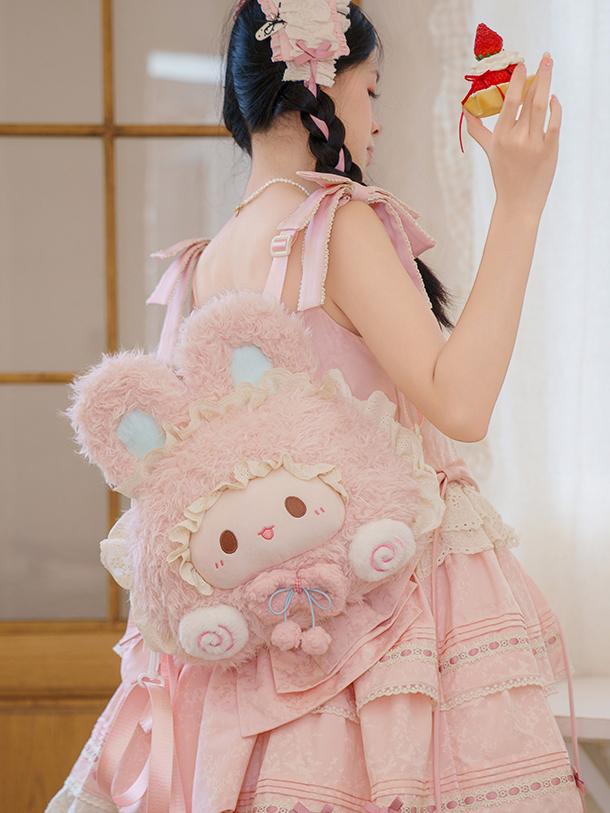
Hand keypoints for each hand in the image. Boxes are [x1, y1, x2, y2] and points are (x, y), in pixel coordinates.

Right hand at [463, 52, 561, 215]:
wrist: (519, 202)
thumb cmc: (504, 174)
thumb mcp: (489, 151)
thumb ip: (477, 129)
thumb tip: (464, 110)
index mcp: (500, 137)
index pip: (509, 101)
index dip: (516, 80)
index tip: (521, 64)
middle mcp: (516, 138)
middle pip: (528, 99)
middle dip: (536, 75)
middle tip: (544, 57)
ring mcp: (534, 144)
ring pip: (542, 106)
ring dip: (547, 83)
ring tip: (550, 66)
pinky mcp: (549, 149)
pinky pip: (554, 121)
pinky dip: (556, 106)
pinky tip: (553, 97)